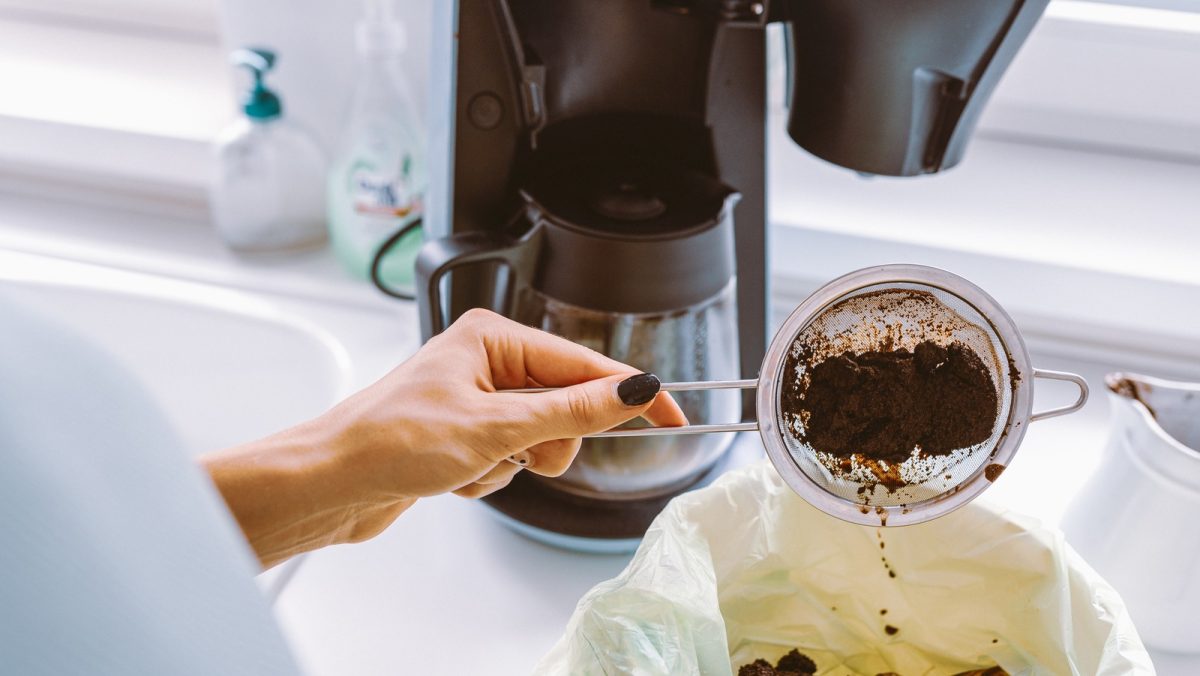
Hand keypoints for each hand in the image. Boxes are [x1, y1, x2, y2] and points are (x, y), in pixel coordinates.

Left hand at [202, 308, 686, 567]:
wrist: (328, 483)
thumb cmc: (388, 440)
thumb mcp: (496, 428)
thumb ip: (572, 412)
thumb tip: (632, 391)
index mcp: (493, 337)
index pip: (584, 363)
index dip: (630, 392)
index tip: (672, 414)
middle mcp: (486, 361)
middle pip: (564, 404)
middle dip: (547, 441)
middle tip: (516, 452)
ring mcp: (474, 399)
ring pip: (539, 438)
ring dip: (514, 463)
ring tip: (471, 466)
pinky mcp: (462, 434)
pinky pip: (508, 458)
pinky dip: (490, 476)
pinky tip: (453, 477)